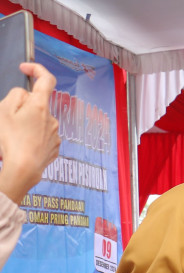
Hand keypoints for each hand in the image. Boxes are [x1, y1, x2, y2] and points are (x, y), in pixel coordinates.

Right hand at [0, 63, 59, 203]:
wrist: (23, 169)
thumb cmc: (11, 140)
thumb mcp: (4, 111)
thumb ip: (16, 96)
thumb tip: (25, 94)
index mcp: (40, 106)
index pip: (46, 79)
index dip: (37, 69)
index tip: (26, 68)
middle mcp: (52, 118)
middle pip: (38, 104)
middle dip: (23, 107)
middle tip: (9, 119)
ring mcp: (55, 134)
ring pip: (39, 121)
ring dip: (28, 124)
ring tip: (14, 137)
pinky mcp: (54, 147)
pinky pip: (42, 136)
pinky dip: (33, 137)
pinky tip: (23, 146)